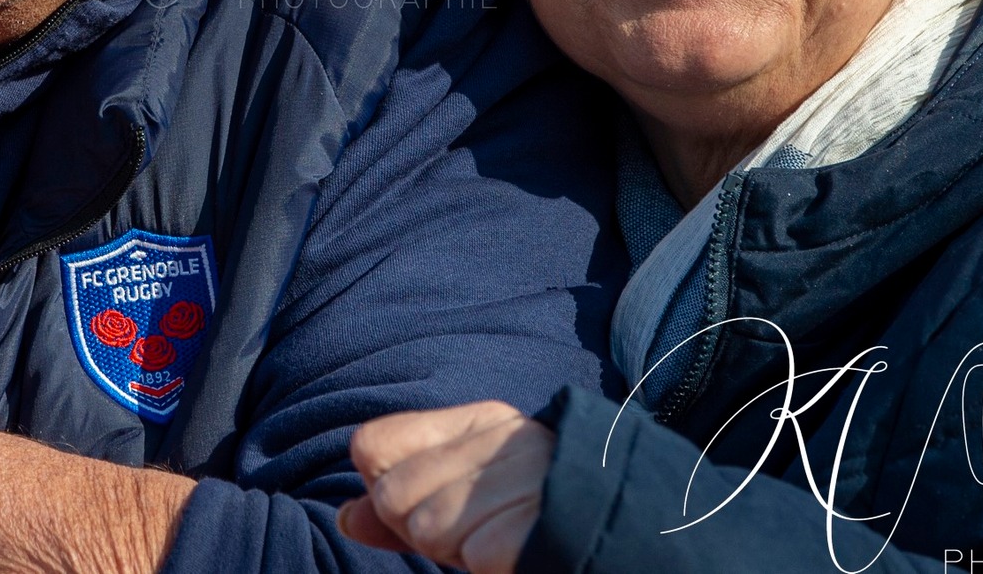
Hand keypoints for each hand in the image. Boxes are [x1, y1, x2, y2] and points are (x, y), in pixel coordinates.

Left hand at [336, 401, 552, 573]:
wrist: (636, 534)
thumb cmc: (541, 522)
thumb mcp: (470, 501)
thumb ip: (405, 504)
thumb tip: (345, 518)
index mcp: (480, 423)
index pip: (373, 445)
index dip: (388, 489)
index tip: (434, 504)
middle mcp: (501, 438)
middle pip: (393, 494)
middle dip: (423, 531)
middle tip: (480, 532)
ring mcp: (526, 476)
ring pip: (427, 527)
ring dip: (460, 551)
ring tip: (506, 540)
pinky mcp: (541, 520)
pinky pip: (475, 555)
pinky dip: (491, 564)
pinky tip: (522, 554)